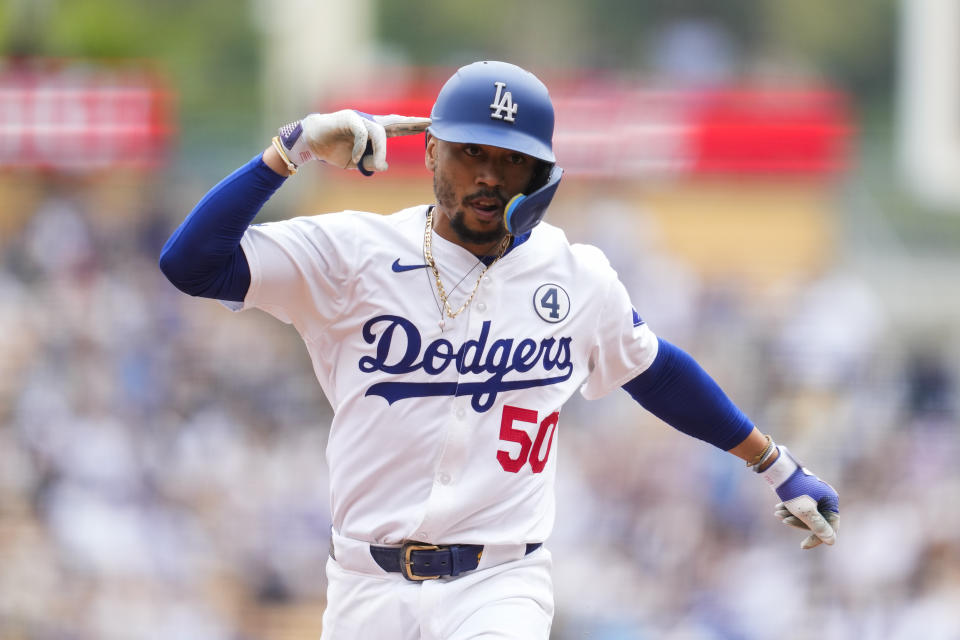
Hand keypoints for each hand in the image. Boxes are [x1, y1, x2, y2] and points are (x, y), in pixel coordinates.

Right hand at [276, 110, 430, 172]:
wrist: (311, 142)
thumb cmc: (334, 150)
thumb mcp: (356, 163)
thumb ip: (371, 162)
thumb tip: (384, 166)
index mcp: (374, 132)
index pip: (398, 128)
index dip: (412, 127)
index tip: (429, 126)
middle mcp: (370, 122)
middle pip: (395, 121)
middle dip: (412, 122)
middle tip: (429, 123)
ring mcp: (360, 118)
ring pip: (379, 132)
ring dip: (380, 151)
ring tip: (378, 165)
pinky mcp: (348, 118)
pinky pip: (362, 133)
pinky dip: (361, 148)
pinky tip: (355, 159)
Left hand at [760, 446, 838, 548]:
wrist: (777, 468)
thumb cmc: (792, 489)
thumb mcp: (805, 511)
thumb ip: (818, 526)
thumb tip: (832, 542)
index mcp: (831, 501)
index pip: (830, 527)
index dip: (816, 538)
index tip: (802, 546)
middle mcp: (826, 498)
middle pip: (816, 521)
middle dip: (798, 523)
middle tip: (783, 520)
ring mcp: (816, 495)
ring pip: (806, 514)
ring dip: (792, 516)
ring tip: (778, 513)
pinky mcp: (805, 493)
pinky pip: (801, 507)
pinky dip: (791, 510)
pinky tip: (778, 509)